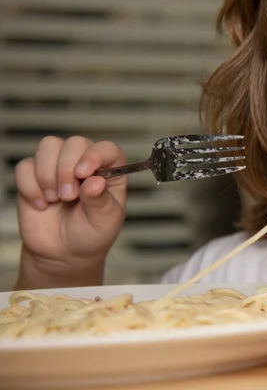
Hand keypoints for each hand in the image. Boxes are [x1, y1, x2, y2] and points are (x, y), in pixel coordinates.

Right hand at [14, 136, 127, 286]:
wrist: (63, 254)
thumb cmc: (90, 235)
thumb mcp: (104, 222)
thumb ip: (101, 201)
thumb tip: (95, 182)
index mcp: (110, 171)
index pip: (107, 149)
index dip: (95, 155)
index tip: (84, 173)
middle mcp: (85, 164)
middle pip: (75, 143)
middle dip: (67, 169)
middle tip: (69, 196)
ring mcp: (58, 167)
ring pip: (48, 146)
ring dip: (48, 174)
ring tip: (55, 199)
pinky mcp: (34, 176)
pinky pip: (25, 166)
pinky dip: (30, 186)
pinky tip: (41, 204)